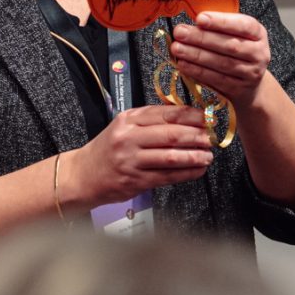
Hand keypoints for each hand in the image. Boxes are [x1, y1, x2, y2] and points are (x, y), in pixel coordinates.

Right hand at [67, 105, 212, 206]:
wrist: (83, 175)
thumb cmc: (108, 149)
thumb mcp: (125, 126)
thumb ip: (151, 120)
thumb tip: (187, 118)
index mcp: (129, 119)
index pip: (166, 113)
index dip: (191, 116)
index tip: (206, 118)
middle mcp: (129, 137)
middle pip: (171, 134)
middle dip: (196, 136)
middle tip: (211, 138)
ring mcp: (131, 160)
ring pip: (170, 157)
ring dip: (194, 156)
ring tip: (208, 156)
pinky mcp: (135, 181)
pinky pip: (166, 176)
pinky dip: (186, 173)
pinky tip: (197, 170)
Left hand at [169, 12, 271, 108]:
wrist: (249, 83)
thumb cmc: (236, 51)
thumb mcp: (235, 34)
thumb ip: (218, 27)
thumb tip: (191, 22)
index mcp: (258, 33)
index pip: (243, 25)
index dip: (221, 21)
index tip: (199, 18)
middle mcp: (259, 53)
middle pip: (230, 45)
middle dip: (202, 38)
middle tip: (180, 33)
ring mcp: (251, 73)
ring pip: (222, 63)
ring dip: (196, 55)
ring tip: (177, 48)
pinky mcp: (239, 89)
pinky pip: (216, 80)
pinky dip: (198, 71)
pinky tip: (183, 64)